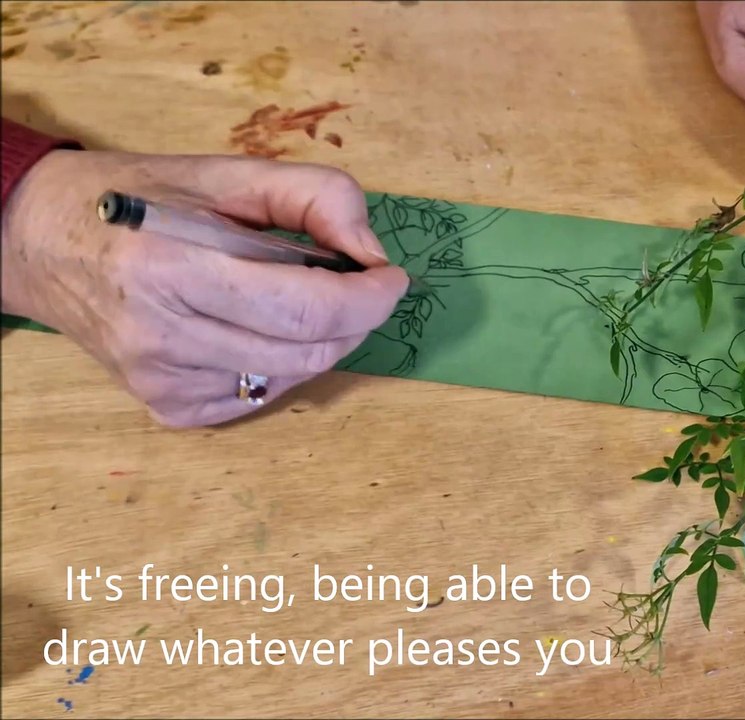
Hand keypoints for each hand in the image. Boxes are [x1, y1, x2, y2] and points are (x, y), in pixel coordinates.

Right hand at [1, 150, 408, 426]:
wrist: (40, 241)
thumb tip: (371, 252)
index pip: (306, 308)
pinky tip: (259, 327)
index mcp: (172, 267)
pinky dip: (282, 363)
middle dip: (356, 319)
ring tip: (304, 298)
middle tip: (362, 287)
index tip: (392, 278)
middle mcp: (161, 336)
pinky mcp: (167, 407)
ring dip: (322, 340)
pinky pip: (259, 395)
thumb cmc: (140, 198)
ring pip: (290, 377)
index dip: (368, 299)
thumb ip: (313, 197)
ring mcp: (161, 381)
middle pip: (308, 350)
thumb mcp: (228, 174)